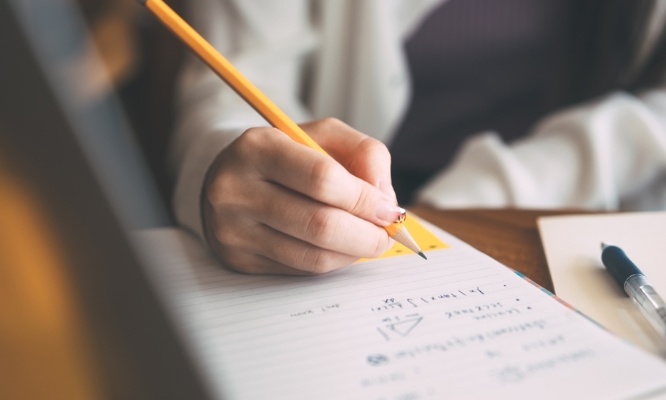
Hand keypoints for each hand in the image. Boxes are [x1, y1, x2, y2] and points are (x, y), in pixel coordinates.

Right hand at [202, 118, 401, 274]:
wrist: (231, 178)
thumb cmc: (288, 155)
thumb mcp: (324, 136)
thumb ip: (364, 154)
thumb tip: (385, 200)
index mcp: (258, 148)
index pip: (322, 179)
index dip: (365, 199)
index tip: (389, 209)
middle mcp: (237, 190)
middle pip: (319, 225)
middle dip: (367, 235)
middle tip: (388, 234)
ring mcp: (234, 230)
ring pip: (314, 256)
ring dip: (354, 253)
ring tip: (368, 240)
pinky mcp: (239, 259)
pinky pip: (302, 270)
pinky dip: (332, 261)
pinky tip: (340, 247)